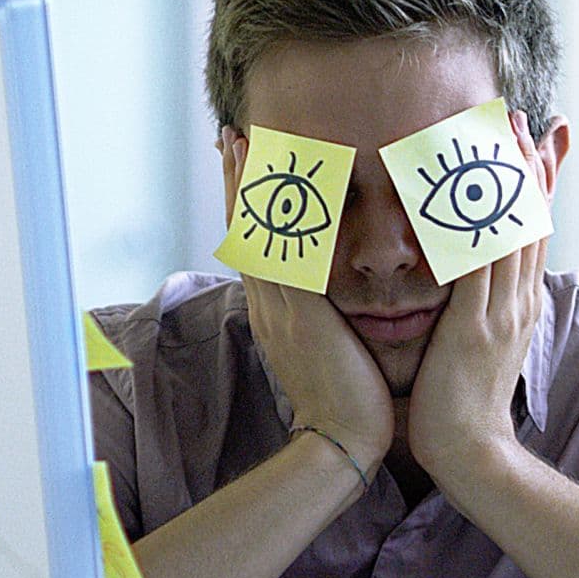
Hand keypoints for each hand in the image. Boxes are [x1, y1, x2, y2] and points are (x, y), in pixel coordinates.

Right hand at [221, 128, 393, 466]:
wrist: (340, 442)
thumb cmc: (349, 400)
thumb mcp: (330, 349)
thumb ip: (325, 319)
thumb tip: (333, 301)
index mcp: (278, 311)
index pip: (258, 244)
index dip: (247, 203)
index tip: (244, 164)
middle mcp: (270, 303)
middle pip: (245, 227)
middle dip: (237, 179)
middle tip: (229, 136)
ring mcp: (278, 307)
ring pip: (256, 232)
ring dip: (248, 184)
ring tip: (241, 141)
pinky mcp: (298, 314)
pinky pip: (282, 252)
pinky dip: (277, 218)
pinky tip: (278, 181)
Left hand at [407, 111, 552, 491]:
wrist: (472, 455)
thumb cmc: (464, 408)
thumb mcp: (481, 350)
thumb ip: (479, 313)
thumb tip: (475, 290)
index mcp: (519, 306)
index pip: (532, 232)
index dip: (534, 185)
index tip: (533, 142)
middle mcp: (518, 302)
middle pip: (529, 219)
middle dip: (526, 165)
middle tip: (519, 118)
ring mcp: (500, 312)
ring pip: (510, 231)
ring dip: (504, 177)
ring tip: (499, 133)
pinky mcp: (475, 325)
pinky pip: (475, 262)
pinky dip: (470, 222)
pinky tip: (460, 188)